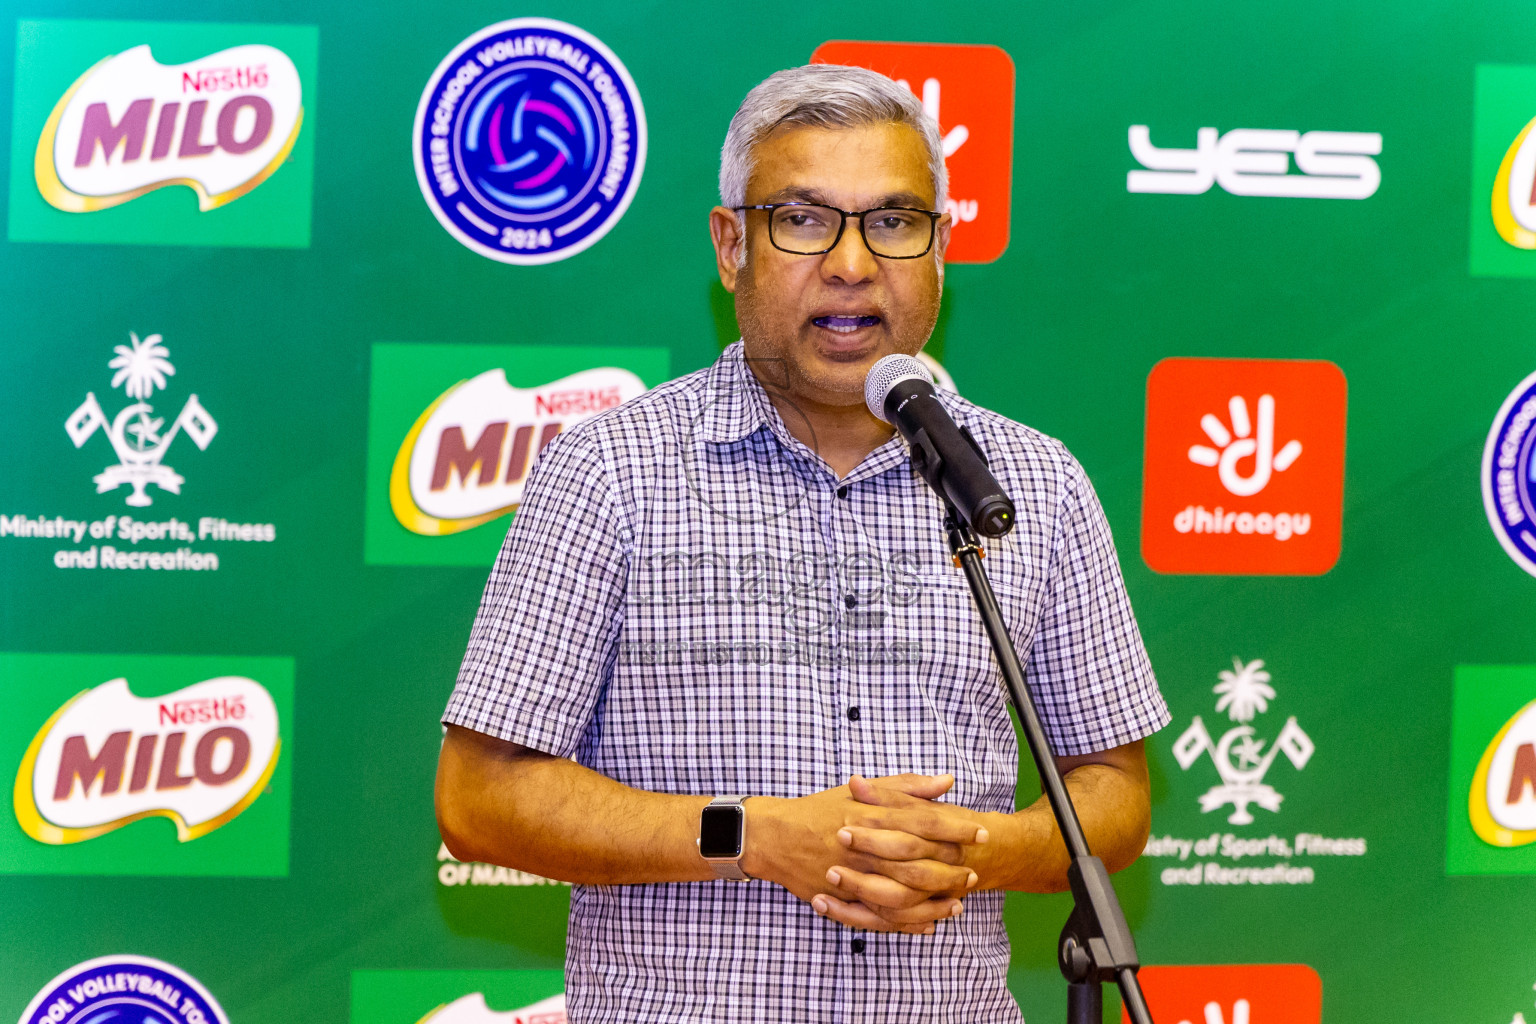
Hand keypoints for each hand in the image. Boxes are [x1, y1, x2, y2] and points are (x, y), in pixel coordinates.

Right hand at [742, 774, 986, 934]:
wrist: (774, 837)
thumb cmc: (821, 810)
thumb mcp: (863, 790)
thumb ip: (907, 786)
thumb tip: (947, 781)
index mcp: (872, 815)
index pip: (924, 821)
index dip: (956, 827)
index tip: (980, 831)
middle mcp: (865, 846)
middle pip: (919, 862)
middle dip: (952, 869)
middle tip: (974, 873)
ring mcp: (854, 876)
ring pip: (905, 895)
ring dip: (935, 901)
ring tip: (958, 904)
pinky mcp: (844, 900)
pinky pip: (882, 918)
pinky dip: (908, 924)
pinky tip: (929, 924)